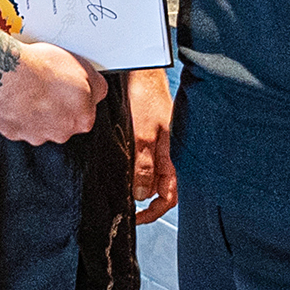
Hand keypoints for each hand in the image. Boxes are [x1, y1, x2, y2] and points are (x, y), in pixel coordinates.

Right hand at [0, 34, 100, 143]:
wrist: (6, 70)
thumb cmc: (42, 67)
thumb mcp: (83, 67)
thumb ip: (97, 86)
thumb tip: (98, 90)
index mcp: (82, 120)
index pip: (85, 112)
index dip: (76, 97)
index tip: (68, 87)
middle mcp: (60, 133)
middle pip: (63, 121)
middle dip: (56, 106)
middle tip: (47, 85)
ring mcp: (35, 135)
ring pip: (40, 124)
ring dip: (36, 111)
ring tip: (28, 88)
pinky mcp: (12, 132)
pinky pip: (17, 124)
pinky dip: (17, 112)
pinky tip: (15, 96)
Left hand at [126, 66, 176, 222]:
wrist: (142, 72)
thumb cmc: (146, 98)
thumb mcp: (142, 135)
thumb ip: (142, 166)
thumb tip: (140, 195)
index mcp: (173, 158)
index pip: (169, 197)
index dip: (153, 211)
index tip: (135, 217)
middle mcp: (168, 155)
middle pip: (157, 189)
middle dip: (141, 198)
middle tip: (120, 201)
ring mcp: (159, 146)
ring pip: (148, 175)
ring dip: (134, 181)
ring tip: (116, 182)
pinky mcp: (148, 137)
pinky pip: (142, 159)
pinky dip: (131, 165)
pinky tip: (117, 162)